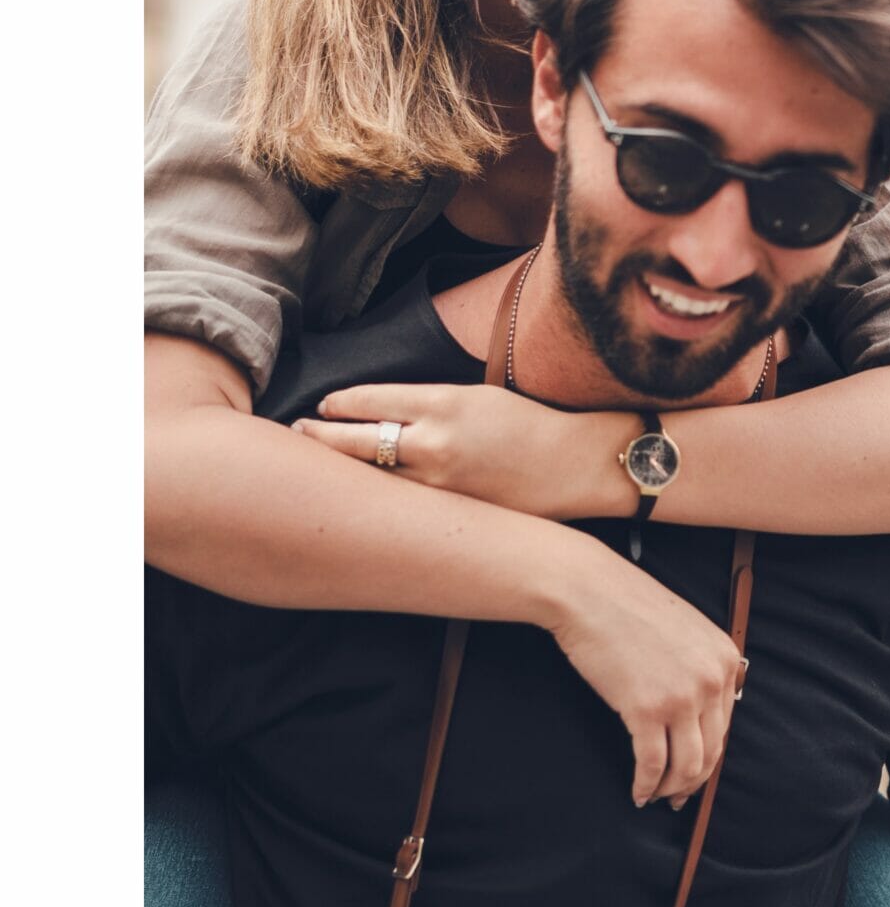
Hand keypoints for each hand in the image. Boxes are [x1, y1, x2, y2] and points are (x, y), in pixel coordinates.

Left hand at [294, 383, 592, 519]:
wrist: (574, 465)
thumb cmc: (529, 424)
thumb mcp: (476, 396)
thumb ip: (428, 402)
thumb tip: (383, 410)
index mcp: (444, 402)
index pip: (370, 400)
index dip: (339, 403)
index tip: (325, 405)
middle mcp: (435, 441)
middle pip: (356, 439)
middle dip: (321, 435)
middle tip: (299, 431)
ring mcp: (439, 481)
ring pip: (371, 476)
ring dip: (340, 470)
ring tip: (318, 465)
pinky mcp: (449, 510)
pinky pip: (399, 503)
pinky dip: (376, 496)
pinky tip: (360, 497)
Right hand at [548, 542, 742, 807]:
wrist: (587, 590)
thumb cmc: (626, 607)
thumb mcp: (684, 630)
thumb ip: (700, 666)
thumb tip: (698, 716)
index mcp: (725, 658)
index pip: (725, 726)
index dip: (708, 757)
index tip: (692, 772)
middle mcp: (711, 679)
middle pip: (711, 751)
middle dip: (692, 781)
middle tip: (675, 796)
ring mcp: (681, 696)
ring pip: (686, 766)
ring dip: (670, 789)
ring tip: (654, 795)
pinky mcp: (646, 709)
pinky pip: (652, 764)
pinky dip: (645, 785)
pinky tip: (637, 792)